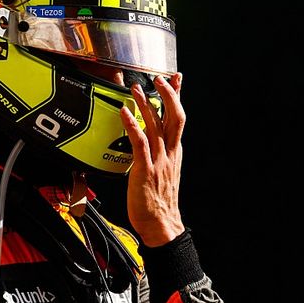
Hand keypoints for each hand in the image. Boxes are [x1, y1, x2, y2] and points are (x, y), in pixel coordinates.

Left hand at [119, 72, 186, 246]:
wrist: (161, 225)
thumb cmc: (159, 202)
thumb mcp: (164, 172)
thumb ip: (159, 153)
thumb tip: (149, 138)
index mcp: (175, 152)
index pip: (179, 118)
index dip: (178, 96)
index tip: (176, 78)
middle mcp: (170, 153)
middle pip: (174, 116)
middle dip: (168, 94)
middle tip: (158, 77)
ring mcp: (159, 161)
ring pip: (156, 126)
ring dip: (146, 105)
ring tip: (135, 88)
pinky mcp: (146, 170)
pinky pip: (140, 143)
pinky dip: (133, 125)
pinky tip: (124, 113)